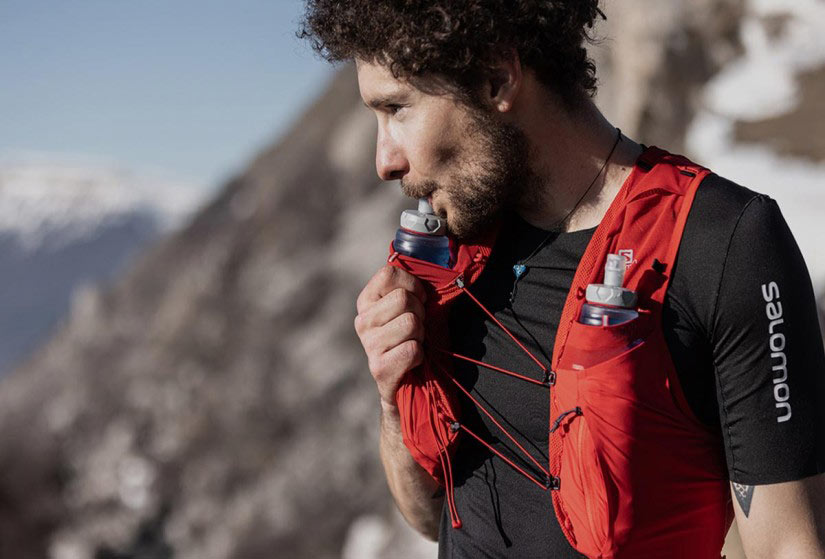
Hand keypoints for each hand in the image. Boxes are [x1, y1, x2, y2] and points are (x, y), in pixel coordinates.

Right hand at [354, 265, 427, 408]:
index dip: (413, 285)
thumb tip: (435, 263)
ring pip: (411, 323)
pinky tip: (413, 361)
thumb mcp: (410, 308)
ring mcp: (368, 344)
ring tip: (414, 343)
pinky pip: (412, 350)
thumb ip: (412, 286)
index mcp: (367, 300)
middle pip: (404, 299)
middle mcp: (362, 320)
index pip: (389, 273)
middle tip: (417, 328)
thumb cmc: (412, 338)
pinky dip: (420, 356)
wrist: (406, 385)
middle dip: (421, 313)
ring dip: (421, 335)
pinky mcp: (378, 368)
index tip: (418, 300)